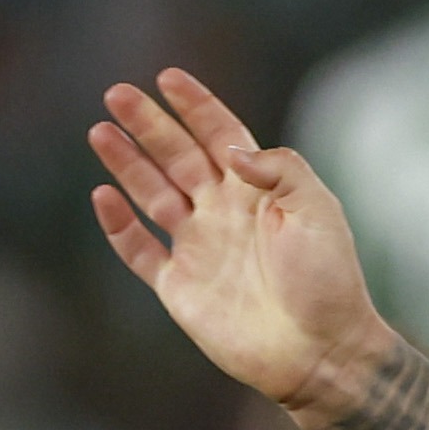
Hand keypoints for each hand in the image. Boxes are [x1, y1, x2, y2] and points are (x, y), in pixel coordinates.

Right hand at [89, 70, 390, 414]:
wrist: (320, 352)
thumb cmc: (328, 282)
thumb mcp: (319, 212)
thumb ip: (280, 170)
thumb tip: (231, 150)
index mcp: (261, 192)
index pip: (222, 137)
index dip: (196, 106)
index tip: (168, 77)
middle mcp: (225, 214)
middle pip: (178, 157)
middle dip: (149, 124)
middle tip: (117, 93)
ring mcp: (200, 248)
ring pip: (152, 194)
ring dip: (126, 163)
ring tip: (100, 130)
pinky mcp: (180, 286)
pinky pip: (139, 250)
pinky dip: (119, 225)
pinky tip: (103, 195)